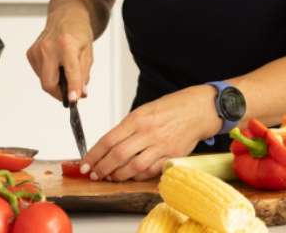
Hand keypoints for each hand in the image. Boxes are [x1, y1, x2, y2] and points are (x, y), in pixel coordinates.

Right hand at [26, 5, 94, 104]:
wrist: (66, 16)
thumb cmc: (78, 32)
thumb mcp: (88, 53)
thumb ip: (84, 75)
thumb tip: (80, 94)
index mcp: (66, 44)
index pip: (70, 72)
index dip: (72, 89)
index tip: (73, 100)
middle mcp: (48, 47)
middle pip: (48, 83)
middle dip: (59, 94)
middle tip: (70, 94)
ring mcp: (37, 50)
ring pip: (44, 80)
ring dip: (55, 82)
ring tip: (64, 69)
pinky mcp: (30, 53)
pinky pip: (40, 73)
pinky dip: (49, 74)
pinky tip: (56, 63)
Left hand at [83, 85, 219, 181]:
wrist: (199, 109)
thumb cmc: (171, 108)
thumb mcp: (144, 110)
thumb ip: (128, 127)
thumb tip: (109, 145)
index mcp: (137, 118)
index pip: (108, 140)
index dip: (94, 155)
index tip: (85, 164)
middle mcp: (147, 132)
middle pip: (118, 155)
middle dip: (102, 168)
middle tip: (93, 174)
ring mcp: (161, 146)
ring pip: (133, 167)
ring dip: (118, 175)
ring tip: (110, 177)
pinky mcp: (172, 156)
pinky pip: (151, 171)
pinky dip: (137, 176)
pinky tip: (130, 176)